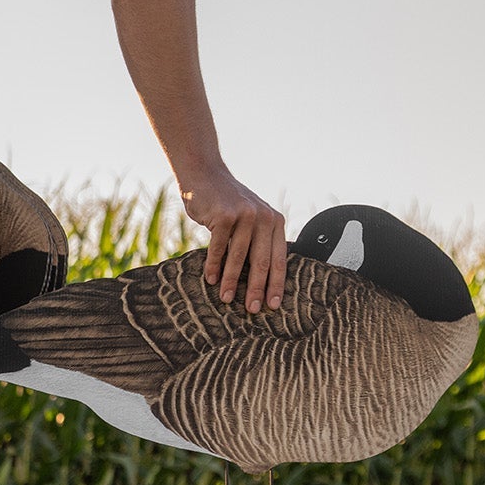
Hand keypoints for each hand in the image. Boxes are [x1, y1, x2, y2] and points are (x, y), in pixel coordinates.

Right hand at [181, 170, 286, 311]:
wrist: (205, 175)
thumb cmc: (227, 203)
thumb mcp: (251, 217)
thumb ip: (260, 240)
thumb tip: (263, 280)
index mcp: (275, 221)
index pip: (279, 258)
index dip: (276, 284)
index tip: (274, 305)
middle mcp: (263, 217)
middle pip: (261, 261)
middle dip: (257, 289)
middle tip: (252, 310)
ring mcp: (244, 215)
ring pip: (239, 257)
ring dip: (231, 281)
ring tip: (226, 300)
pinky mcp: (224, 216)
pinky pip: (218, 248)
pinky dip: (213, 266)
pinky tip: (210, 280)